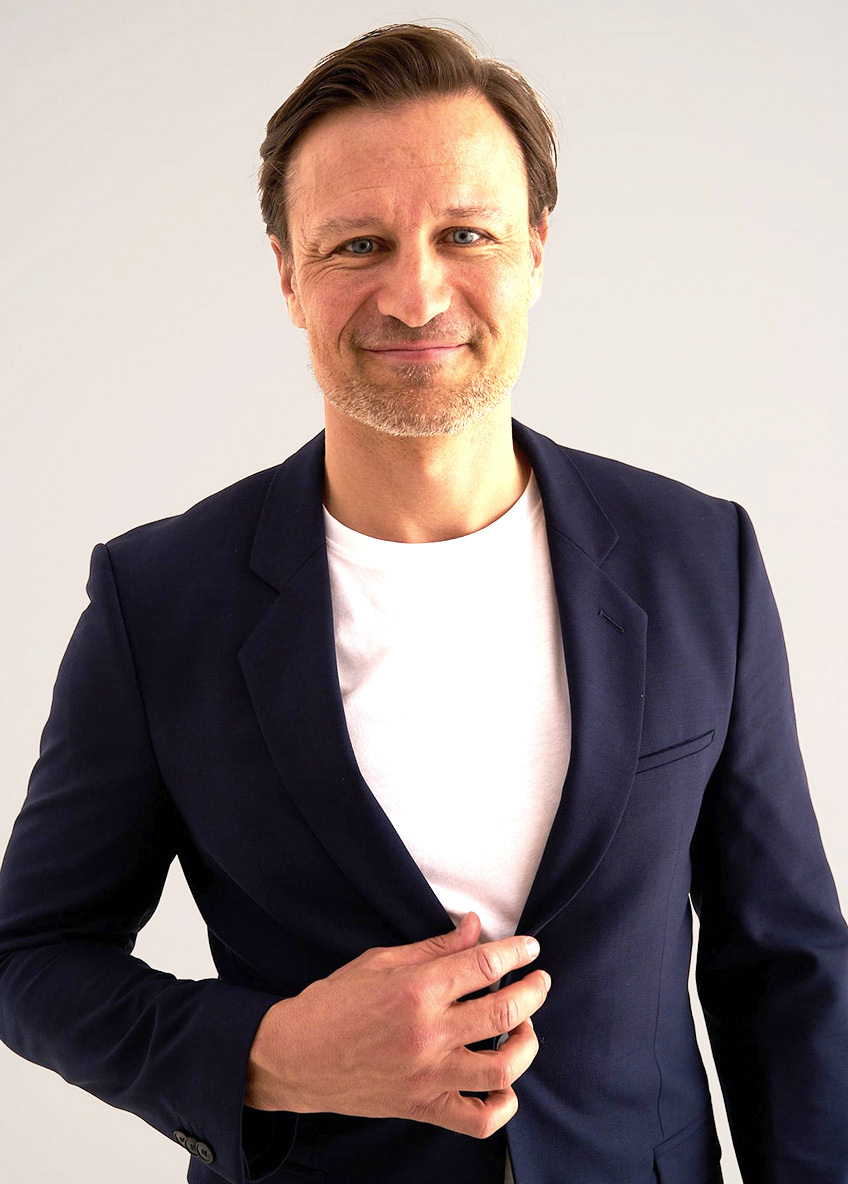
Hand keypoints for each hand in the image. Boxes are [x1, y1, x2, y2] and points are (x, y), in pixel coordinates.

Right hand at [244, 911, 550, 1138]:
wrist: (293, 1058)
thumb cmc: (332, 1004)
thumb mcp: (379, 962)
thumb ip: (434, 948)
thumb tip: (474, 928)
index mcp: (415, 990)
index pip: (484, 965)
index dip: (516, 952)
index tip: (530, 949)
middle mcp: (427, 1032)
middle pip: (504, 1010)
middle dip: (534, 991)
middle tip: (540, 981)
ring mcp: (427, 1074)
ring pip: (502, 1067)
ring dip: (527, 1044)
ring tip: (526, 1028)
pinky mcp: (422, 1106)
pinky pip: (478, 1118)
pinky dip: (502, 1105)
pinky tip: (504, 1084)